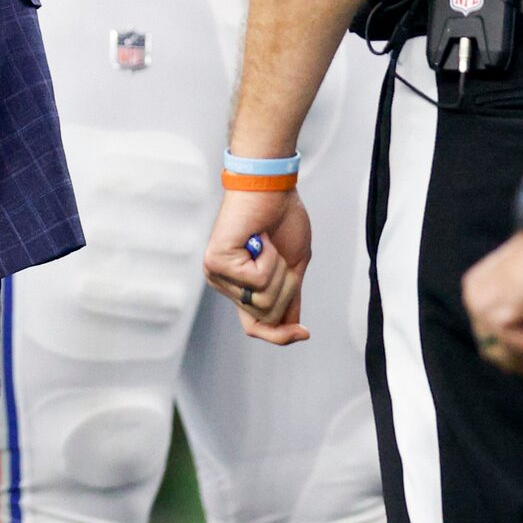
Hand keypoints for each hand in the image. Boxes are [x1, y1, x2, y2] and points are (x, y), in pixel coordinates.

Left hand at [203, 187, 312, 344]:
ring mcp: (217, 275)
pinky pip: (257, 279)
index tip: (305, 333)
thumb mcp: (293, 266)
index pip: (256, 328)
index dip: (280, 336)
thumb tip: (294, 329)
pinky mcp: (216, 262)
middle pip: (267, 315)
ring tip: (267, 242)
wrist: (272, 186)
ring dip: (278, 268)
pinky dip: (268, 257)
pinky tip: (259, 237)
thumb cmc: (281, 217)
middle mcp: (224, 284)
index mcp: (240, 287)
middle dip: (286, 286)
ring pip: (264, 299)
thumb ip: (289, 297)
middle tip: (279, 253)